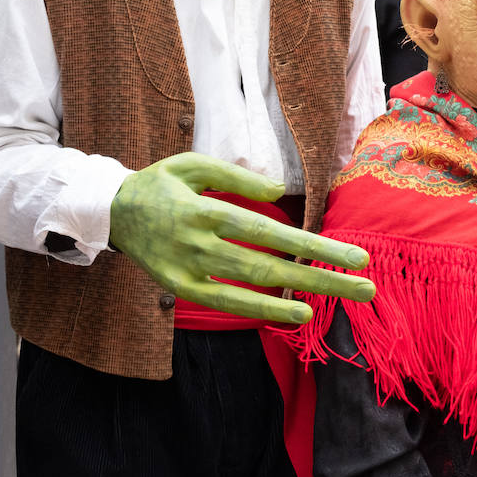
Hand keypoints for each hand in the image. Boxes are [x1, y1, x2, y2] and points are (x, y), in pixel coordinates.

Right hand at [109, 152, 375, 324]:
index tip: (355, 255)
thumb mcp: (194, 165)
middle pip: (270, 267)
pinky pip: (226, 304)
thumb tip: (280, 192)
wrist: (109, 211)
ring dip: (300, 296)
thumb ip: (237, 177)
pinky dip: (261, 310)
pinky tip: (296, 311)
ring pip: (252, 289)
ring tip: (341, 299)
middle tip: (367, 287)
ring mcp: (189, 271)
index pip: (270, 232)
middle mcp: (199, 244)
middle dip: (323, 277)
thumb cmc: (160, 183)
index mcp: (206, 210)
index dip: (314, 245)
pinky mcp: (180, 289)